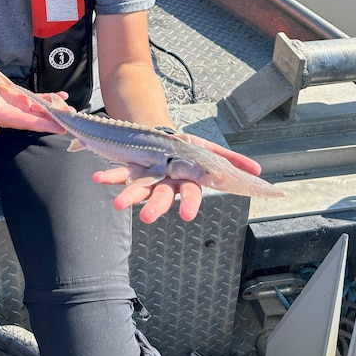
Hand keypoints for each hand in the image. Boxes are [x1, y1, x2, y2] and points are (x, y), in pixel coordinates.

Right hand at [0, 80, 67, 133]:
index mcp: (5, 117)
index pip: (27, 122)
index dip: (43, 124)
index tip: (58, 127)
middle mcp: (15, 115)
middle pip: (38, 119)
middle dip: (55, 119)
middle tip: (72, 120)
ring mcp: (20, 108)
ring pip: (41, 110)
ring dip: (55, 110)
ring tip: (71, 110)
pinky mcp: (22, 100)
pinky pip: (38, 101)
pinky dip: (50, 99)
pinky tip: (62, 97)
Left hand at [92, 133, 261, 222]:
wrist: (162, 136)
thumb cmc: (187, 150)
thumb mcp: (211, 152)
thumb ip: (232, 162)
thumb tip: (258, 172)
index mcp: (186, 179)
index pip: (191, 193)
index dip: (189, 204)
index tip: (187, 215)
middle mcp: (166, 182)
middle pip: (162, 196)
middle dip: (156, 207)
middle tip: (148, 218)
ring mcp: (147, 176)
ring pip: (139, 189)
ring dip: (129, 197)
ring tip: (119, 205)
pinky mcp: (130, 167)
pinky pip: (118, 172)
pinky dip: (109, 176)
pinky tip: (98, 178)